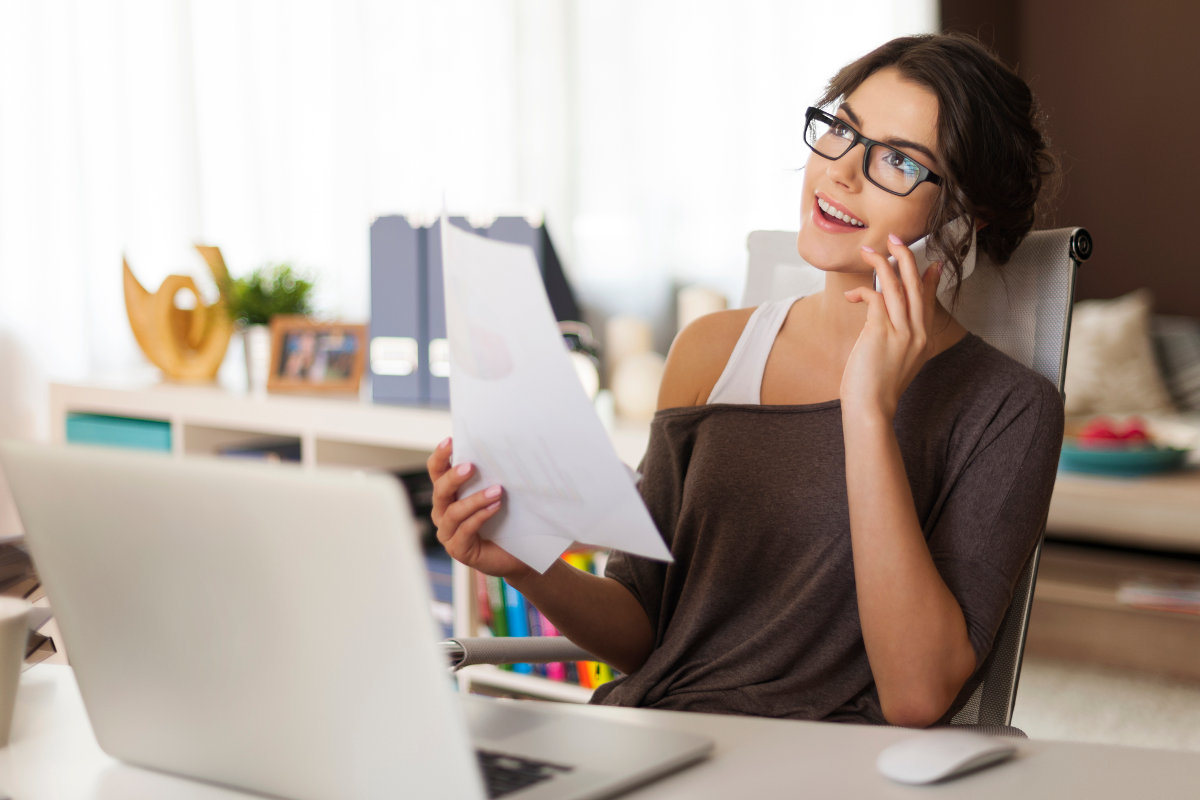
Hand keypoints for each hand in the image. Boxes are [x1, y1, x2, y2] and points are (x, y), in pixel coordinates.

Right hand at [427, 437, 529, 579]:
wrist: (515, 554)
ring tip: (497, 490)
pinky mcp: (457, 549)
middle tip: (472, 466)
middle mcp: (442, 512)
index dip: (440, 457)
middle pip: (440, 490)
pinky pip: (466, 530)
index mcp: (448, 494)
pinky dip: (481, 516)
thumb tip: (500, 453)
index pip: (437, 472)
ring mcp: (448, 532)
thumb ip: (490, 478)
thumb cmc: (504, 521)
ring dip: (475, 499)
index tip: (451, 441)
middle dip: (454, 477)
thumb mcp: (496, 494)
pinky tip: (496, 507)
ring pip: (454, 512)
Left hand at [840, 233, 942, 418]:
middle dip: (906, 257)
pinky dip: (863, 291)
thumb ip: (897, 341)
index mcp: (923, 340)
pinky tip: (851, 296)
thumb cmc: (876, 389)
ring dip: (882, 263)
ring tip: (869, 251)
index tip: (931, 262)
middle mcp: (917, 333)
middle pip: (916, 285)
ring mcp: (902, 332)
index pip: (930, 301)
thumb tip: (885, 323)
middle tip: (895, 239)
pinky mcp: (881, 332)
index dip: (930, 279)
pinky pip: (876, 298)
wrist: (871, 409)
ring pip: (898, 286)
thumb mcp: (895, 362)